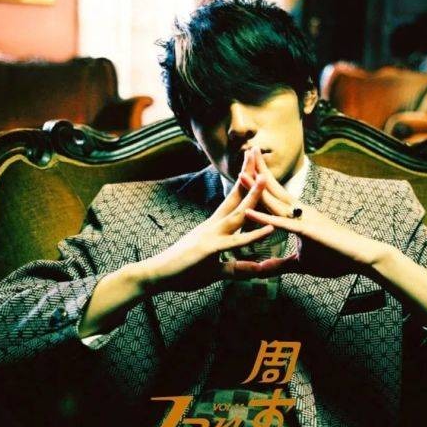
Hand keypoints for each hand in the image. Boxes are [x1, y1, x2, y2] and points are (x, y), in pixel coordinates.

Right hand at [138, 153, 296, 291]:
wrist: (156, 275)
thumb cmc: (183, 271)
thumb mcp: (216, 269)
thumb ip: (237, 268)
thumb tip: (254, 268)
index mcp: (214, 226)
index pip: (232, 199)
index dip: (243, 181)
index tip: (252, 163)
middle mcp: (214, 226)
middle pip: (235, 197)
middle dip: (246, 174)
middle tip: (256, 151)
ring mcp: (212, 236)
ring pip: (237, 213)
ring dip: (252, 196)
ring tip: (266, 178)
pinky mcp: (210, 250)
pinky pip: (236, 242)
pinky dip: (254, 236)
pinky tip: (270, 228)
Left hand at [241, 148, 391, 277]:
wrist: (362, 257)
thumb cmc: (335, 258)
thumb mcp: (300, 264)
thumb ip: (280, 265)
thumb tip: (262, 268)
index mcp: (298, 215)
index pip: (276, 195)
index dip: (261, 181)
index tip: (246, 167)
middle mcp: (300, 211)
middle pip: (274, 189)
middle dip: (258, 171)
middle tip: (245, 151)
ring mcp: (304, 218)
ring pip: (275, 201)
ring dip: (256, 188)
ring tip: (239, 174)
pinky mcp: (307, 231)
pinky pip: (282, 223)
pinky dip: (264, 218)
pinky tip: (248, 212)